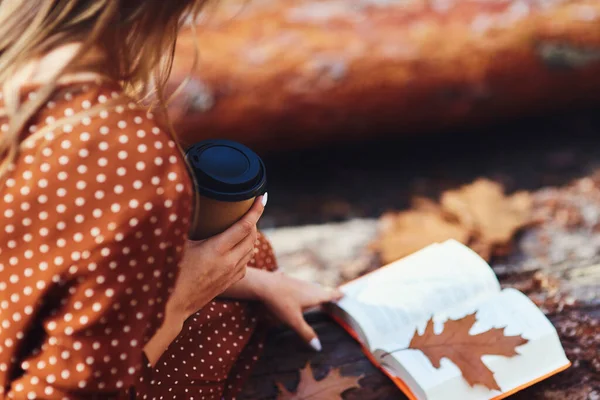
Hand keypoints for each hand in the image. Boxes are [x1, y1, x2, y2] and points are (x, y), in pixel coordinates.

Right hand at [144, 195, 265, 365]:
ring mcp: (231, 273)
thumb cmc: (170, 272)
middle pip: (252, 236)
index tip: (262, 197)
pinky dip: (245, 252)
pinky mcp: (229, 282)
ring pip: (250, 250)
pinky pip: (245, 263)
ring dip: (250, 237)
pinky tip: (238, 248)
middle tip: (249, 209)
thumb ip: (186, 226)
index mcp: (217, 249)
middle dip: (254, 220)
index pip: (245, 226)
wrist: (172, 306)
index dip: (256, 210)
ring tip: (244, 226)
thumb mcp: (178, 245)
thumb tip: (185, 205)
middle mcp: (229, 261)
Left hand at [256, 272, 343, 350]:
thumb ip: (306, 333)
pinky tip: (295, 285)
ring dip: (316, 290)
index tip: (345, 295)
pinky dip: (302, 288)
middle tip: (334, 297)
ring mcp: (298, 282)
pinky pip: (299, 284)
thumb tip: (318, 347)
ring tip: (318, 295)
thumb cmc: (280, 302)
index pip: (331, 294)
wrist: (263, 284)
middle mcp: (309, 286)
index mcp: (314, 295)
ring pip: (311, 286)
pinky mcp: (288, 280)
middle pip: (322, 290)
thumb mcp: (293, 321)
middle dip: (328, 294)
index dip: (339, 295)